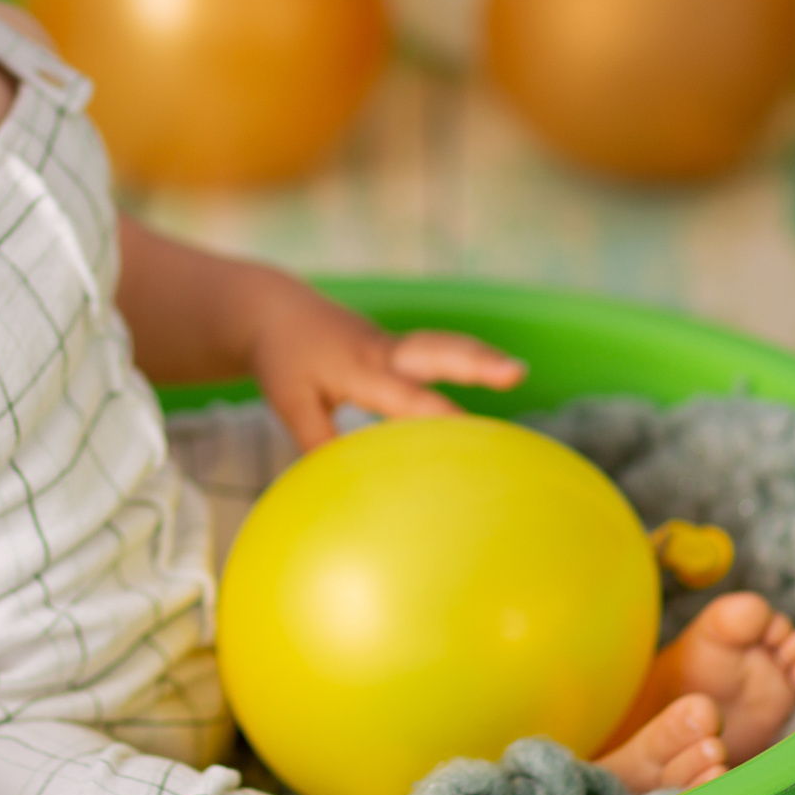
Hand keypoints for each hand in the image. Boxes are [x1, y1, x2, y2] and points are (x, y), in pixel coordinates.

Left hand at [246, 277, 526, 452]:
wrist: (275, 308)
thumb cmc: (283, 358)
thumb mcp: (290, 401)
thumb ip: (317, 440)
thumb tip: (345, 485)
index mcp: (356, 366)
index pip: (402, 396)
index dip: (434, 413)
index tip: (465, 430)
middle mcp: (381, 351)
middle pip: (435, 351)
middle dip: (475, 362)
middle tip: (515, 372)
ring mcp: (392, 345)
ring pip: (442, 346)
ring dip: (482, 356)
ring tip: (519, 370)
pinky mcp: (397, 348)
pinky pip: (436, 353)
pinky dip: (469, 360)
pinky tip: (500, 373)